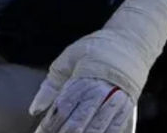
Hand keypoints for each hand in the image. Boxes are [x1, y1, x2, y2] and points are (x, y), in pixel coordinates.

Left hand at [28, 0, 166, 132]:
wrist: (132, 42)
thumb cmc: (97, 48)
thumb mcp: (70, 57)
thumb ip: (51, 85)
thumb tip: (34, 109)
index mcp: (82, 79)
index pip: (62, 108)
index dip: (50, 124)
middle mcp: (99, 92)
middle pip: (78, 122)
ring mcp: (115, 102)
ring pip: (96, 129)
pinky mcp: (127, 108)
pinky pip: (115, 129)